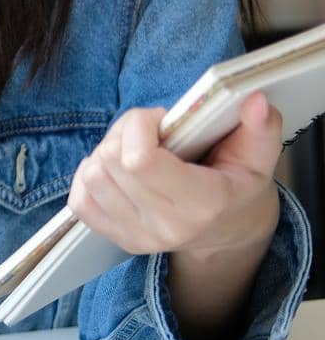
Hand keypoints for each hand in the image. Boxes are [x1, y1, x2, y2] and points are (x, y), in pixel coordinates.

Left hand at [68, 92, 281, 257]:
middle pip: (110, 162)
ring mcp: (138, 236)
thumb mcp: (259, 155)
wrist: (228, 229)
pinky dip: (90, 174)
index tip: (160, 118)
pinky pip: (79, 200)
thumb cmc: (239, 184)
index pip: (140, 160)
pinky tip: (117, 168)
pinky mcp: (118, 238)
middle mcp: (166, 226)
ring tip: (135, 149)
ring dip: (106, 151)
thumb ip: (261, 127)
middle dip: (124, 132)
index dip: (139, 126)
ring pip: (91, 176)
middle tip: (148, 131)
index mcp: (202, 204)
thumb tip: (254, 100)